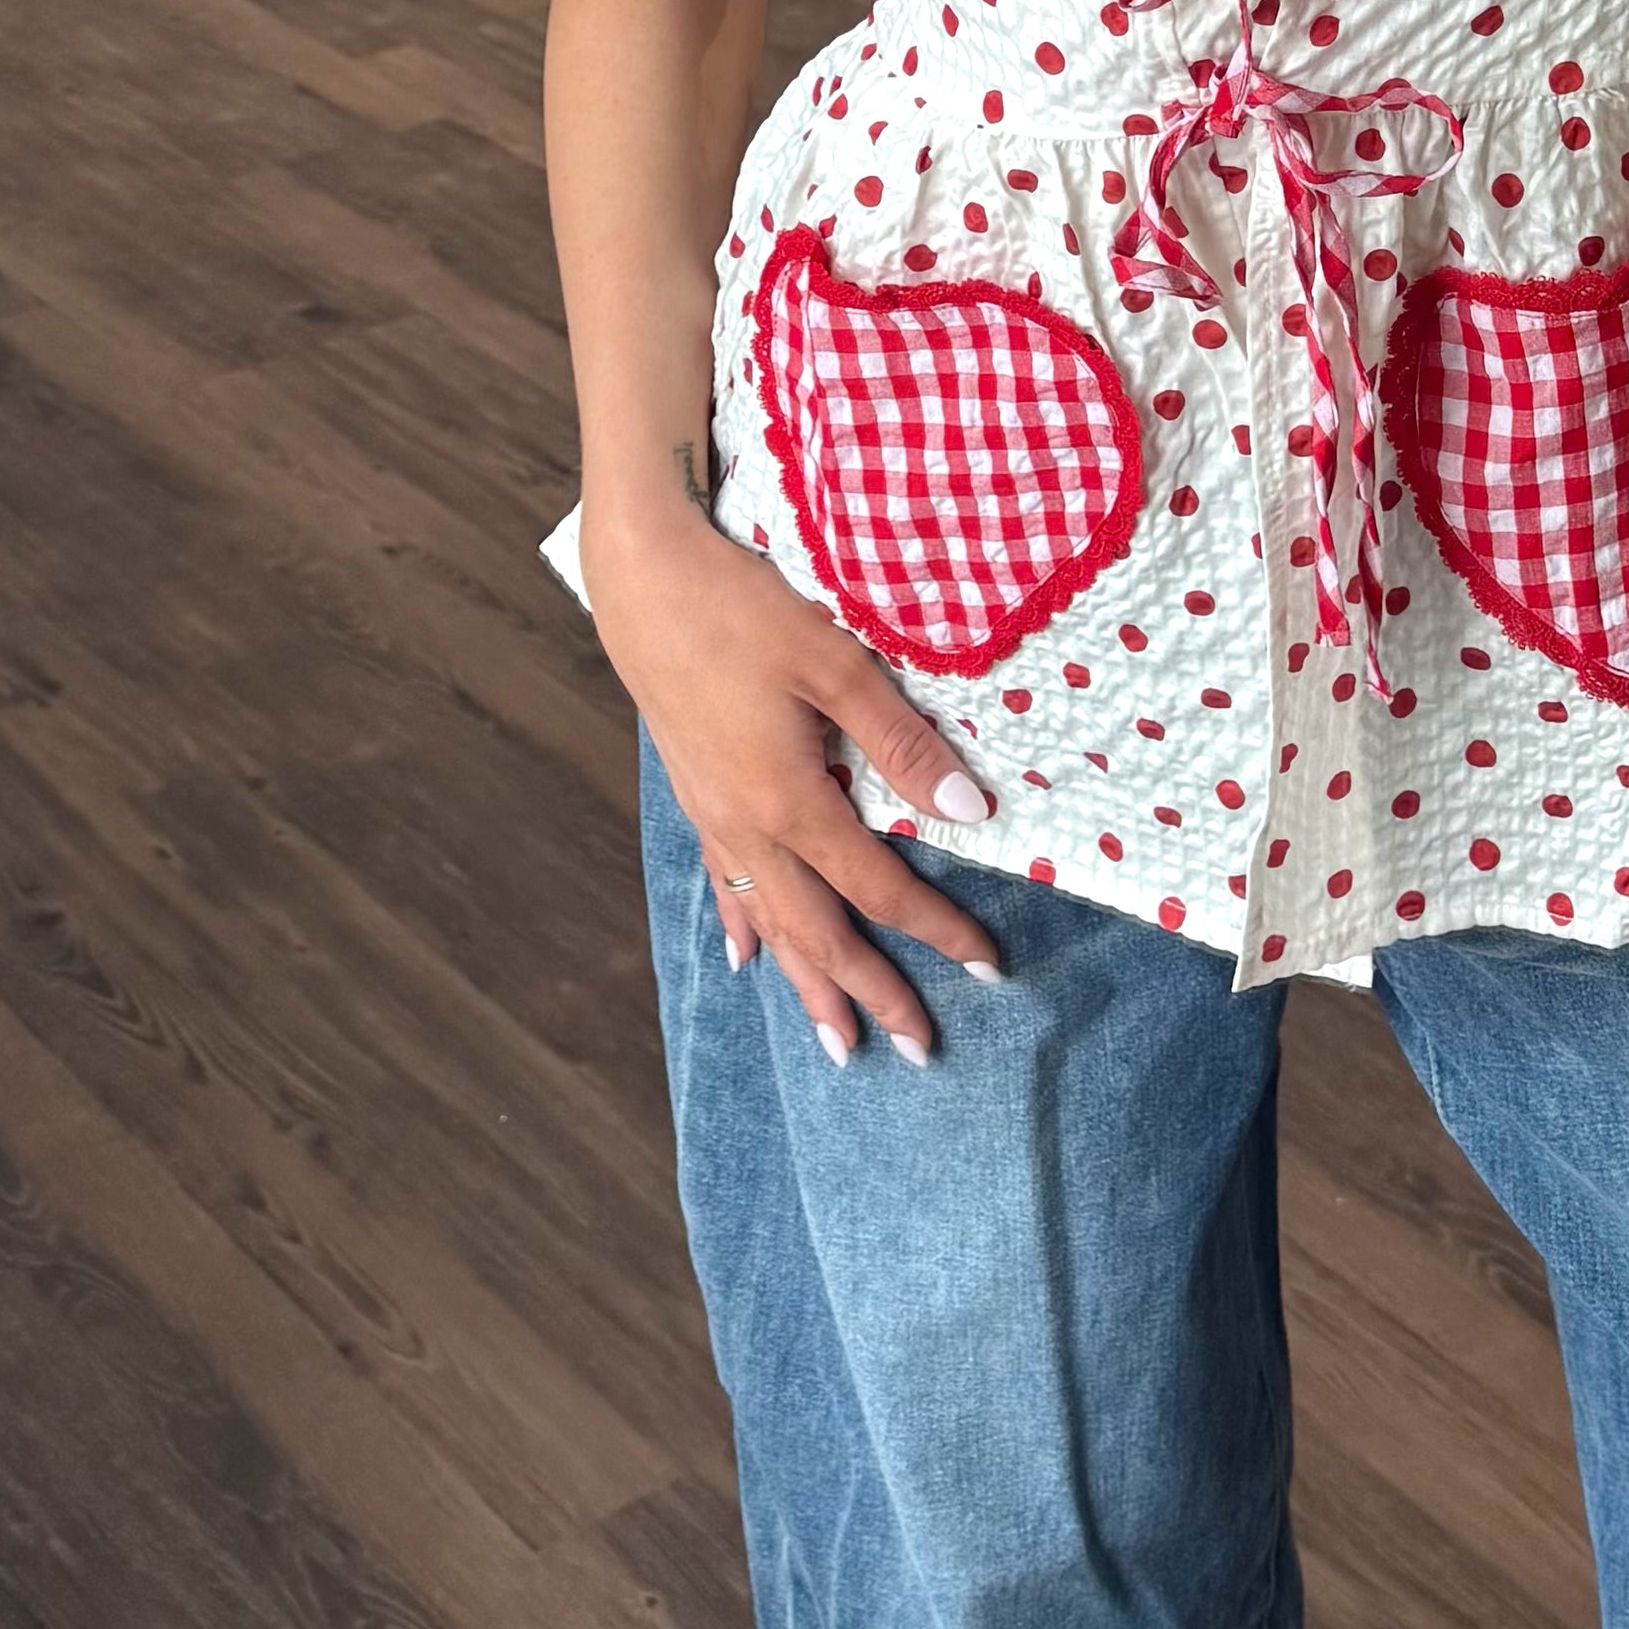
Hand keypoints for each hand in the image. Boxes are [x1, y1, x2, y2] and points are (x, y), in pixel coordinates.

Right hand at [588, 512, 1007, 1061]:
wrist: (643, 579)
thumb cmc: (742, 610)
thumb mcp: (836, 664)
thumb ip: (903, 743)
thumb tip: (972, 811)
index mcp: (789, 801)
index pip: (877, 888)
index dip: (935, 930)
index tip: (985, 968)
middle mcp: (747, 826)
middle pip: (818, 932)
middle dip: (869, 993)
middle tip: (920, 1050)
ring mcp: (713, 815)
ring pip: (768, 922)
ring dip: (807, 984)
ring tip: (838, 1043)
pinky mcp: (693, 793)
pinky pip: (725, 883)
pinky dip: (744, 927)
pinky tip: (750, 959)